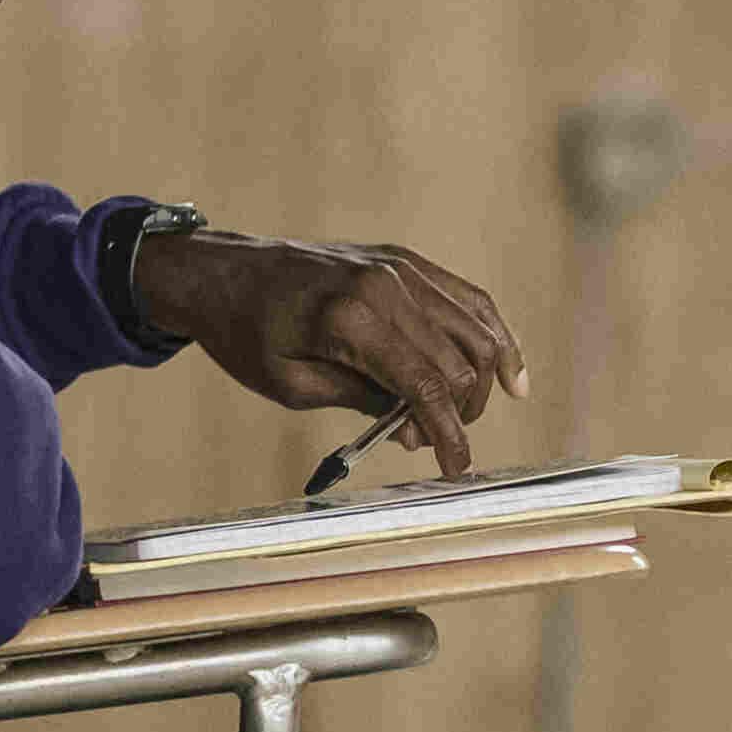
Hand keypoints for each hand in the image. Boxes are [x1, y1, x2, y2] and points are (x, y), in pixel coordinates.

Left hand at [128, 227, 530, 476]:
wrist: (222, 273)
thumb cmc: (246, 335)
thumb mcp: (292, 385)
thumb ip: (362, 403)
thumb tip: (419, 430)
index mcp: (350, 319)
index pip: (424, 385)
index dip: (448, 433)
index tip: (456, 470)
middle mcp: (386, 286)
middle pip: (458, 361)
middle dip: (459, 412)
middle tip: (434, 443)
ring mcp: (401, 268)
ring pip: (474, 330)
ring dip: (480, 381)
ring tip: (463, 417)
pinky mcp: (406, 261)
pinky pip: (467, 299)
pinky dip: (493, 336)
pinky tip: (508, 373)